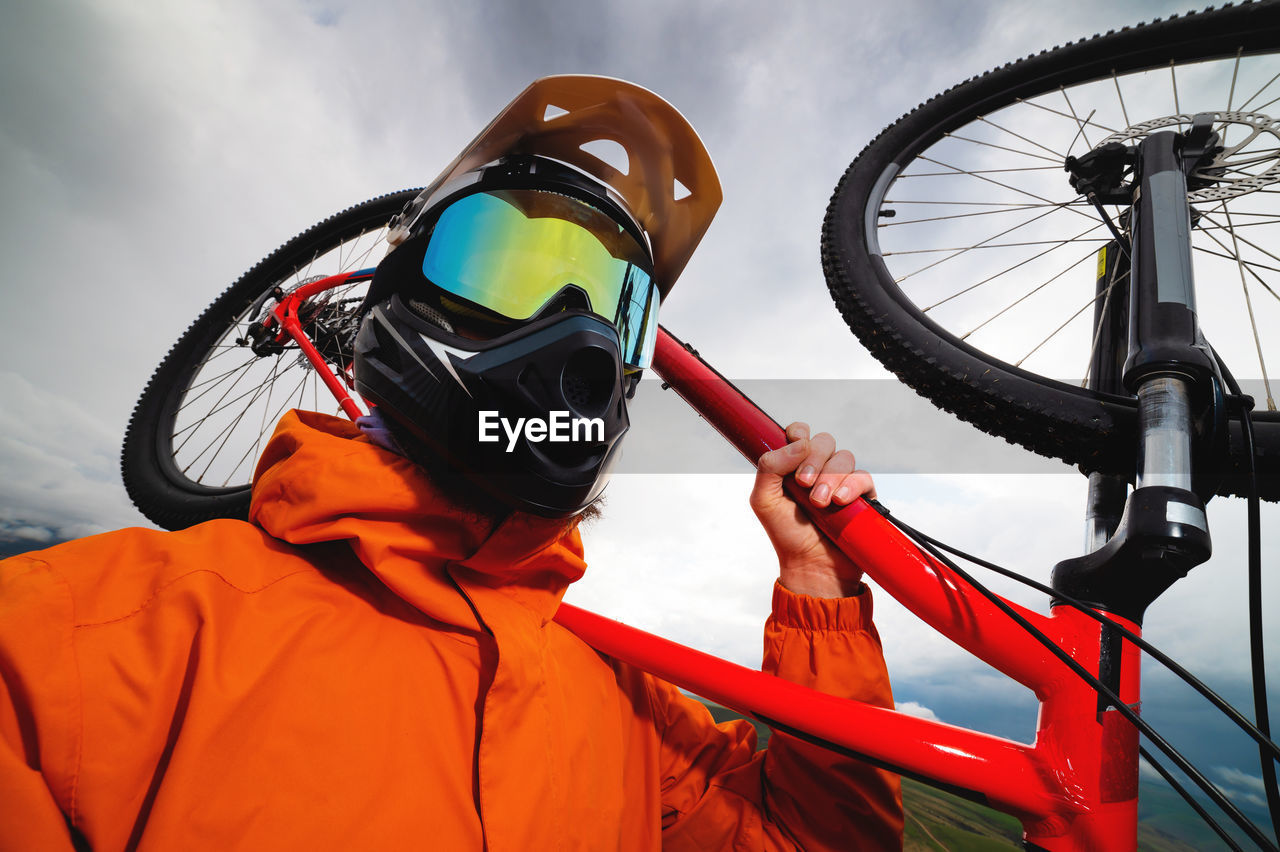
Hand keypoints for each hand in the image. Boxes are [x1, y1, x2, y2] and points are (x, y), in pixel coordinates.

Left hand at [750, 422, 875, 597]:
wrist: (812, 566)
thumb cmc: (785, 533)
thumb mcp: (764, 499)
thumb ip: (769, 466)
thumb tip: (800, 442)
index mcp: (794, 465)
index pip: (801, 433)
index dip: (799, 434)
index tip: (796, 445)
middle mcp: (819, 469)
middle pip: (824, 441)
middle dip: (814, 460)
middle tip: (803, 484)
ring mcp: (841, 481)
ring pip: (844, 457)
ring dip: (830, 477)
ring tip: (820, 503)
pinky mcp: (862, 496)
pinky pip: (864, 476)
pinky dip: (852, 485)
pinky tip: (840, 501)